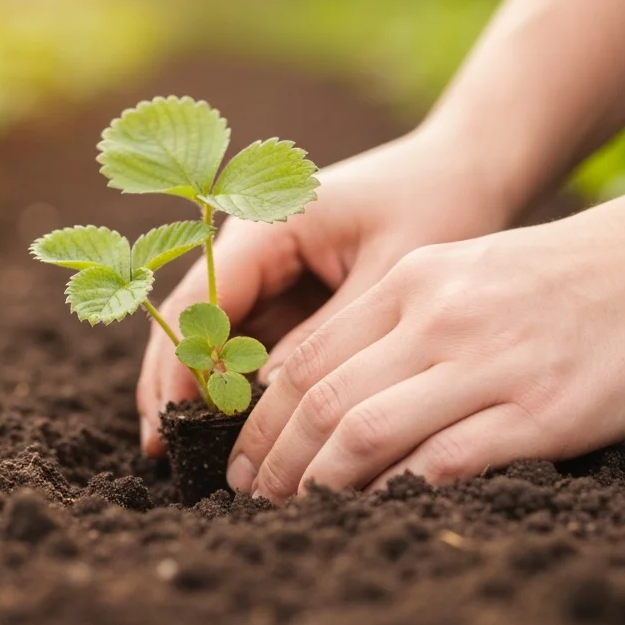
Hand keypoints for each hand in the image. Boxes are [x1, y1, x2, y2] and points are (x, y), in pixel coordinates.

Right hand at [135, 132, 516, 456]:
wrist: (464, 171)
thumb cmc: (436, 207)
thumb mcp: (390, 273)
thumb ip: (328, 335)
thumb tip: (266, 397)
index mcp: (267, 225)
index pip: (200, 300)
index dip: (178, 363)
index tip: (169, 421)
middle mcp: (251, 245)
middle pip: (190, 320)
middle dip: (173, 382)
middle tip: (159, 450)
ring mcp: (265, 270)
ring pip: (212, 336)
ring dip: (199, 389)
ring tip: (179, 453)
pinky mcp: (287, 292)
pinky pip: (247, 341)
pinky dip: (235, 383)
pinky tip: (229, 432)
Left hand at [228, 178, 624, 502]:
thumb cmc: (579, 273)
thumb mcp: (474, 270)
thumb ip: (410, 318)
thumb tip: (342, 386)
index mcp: (415, 279)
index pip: (306, 357)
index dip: (262, 418)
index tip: (247, 457)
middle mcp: (439, 315)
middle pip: (318, 400)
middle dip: (273, 461)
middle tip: (253, 500)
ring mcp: (488, 362)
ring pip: (362, 433)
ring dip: (317, 486)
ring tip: (296, 516)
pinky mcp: (541, 412)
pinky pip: (443, 463)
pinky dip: (395, 496)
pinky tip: (376, 517)